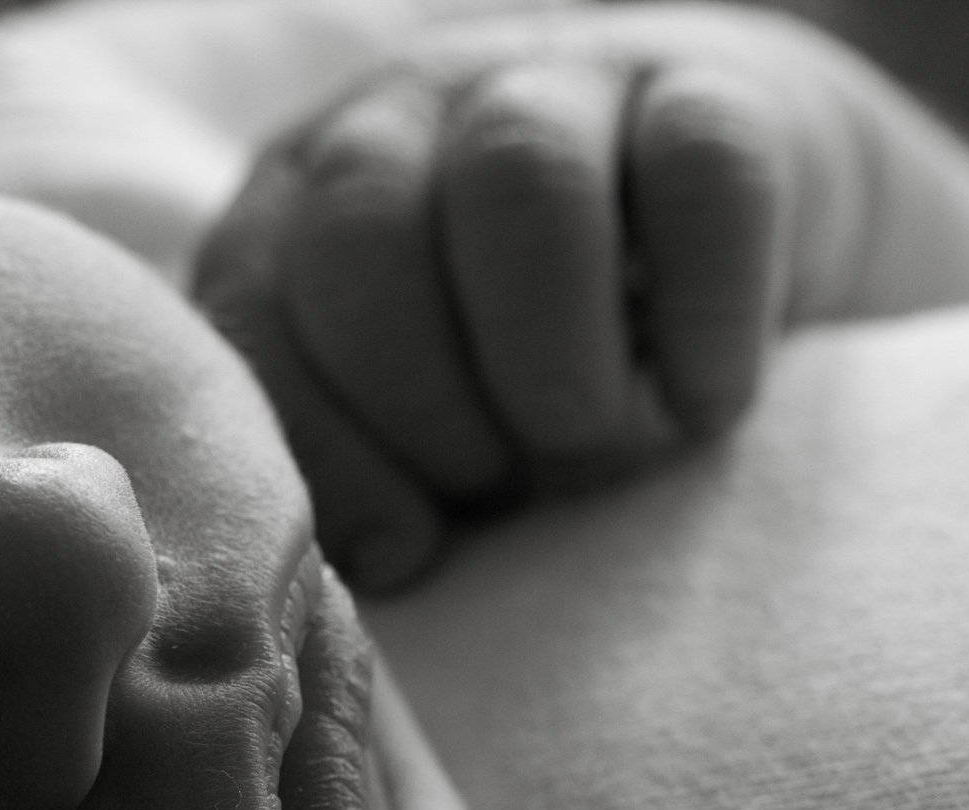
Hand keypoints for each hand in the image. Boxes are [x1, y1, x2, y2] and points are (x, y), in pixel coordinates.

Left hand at [193, 6, 858, 590]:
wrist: (715, 247)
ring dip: (555, 364)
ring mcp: (549, 86)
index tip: (404, 556)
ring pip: (519, 184)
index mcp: (293, 214)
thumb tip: (381, 565)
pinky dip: (702, 321)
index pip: (253, 310)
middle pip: (365, 232)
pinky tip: (702, 404)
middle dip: (432, 406)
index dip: (325, 454)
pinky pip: (700, 174)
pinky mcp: (710, 85)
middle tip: (507, 487)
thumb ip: (361, 461)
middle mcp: (398, 123)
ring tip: (596, 452)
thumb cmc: (532, 378)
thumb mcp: (420, 428)